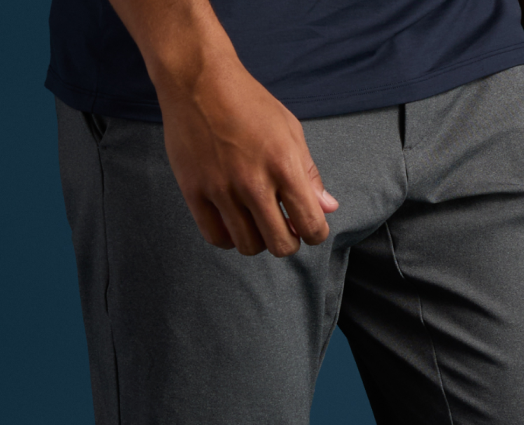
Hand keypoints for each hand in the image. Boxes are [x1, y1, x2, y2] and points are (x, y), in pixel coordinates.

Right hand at [109, 0, 337, 256]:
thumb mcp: (289, 130)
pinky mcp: (194, 192)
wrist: (198, 78)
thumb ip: (309, 174)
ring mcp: (221, 189)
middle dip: (288, 241)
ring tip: (256, 222)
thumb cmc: (248, 102)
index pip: (311, 225)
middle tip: (282, 226)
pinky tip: (232, 223)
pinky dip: (228, 238)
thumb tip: (328, 208)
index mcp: (284, 165)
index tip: (308, 227)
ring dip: (258, 241)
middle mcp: (253, 182)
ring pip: (248, 246)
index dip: (315, 233)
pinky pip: (216, 238)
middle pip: (281, 245)